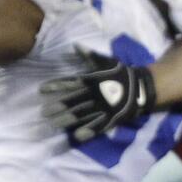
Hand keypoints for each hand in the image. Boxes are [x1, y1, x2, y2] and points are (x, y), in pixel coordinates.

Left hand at [41, 50, 157, 142]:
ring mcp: (102, 108)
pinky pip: (98, 126)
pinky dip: (88, 131)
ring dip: (67, 120)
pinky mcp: (110, 118)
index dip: (55, 86)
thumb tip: (75, 45)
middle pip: (73, 102)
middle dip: (57, 107)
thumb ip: (89, 55)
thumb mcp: (106, 61)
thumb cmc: (120, 74)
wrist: (140, 88)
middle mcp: (94, 95)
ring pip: (82, 115)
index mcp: (91, 81)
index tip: (41, 90)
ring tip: (54, 124)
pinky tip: (77, 136)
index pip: (69, 83)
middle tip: (43, 113)